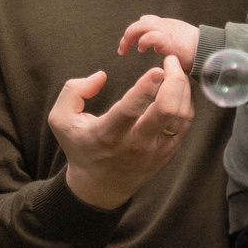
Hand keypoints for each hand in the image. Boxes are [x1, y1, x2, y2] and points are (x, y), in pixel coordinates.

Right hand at [49, 56, 194, 210]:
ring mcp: (155, 150)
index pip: (130, 110)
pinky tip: (179, 88)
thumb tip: (100, 76)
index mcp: (107, 135)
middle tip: (171, 61)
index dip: (145, 88)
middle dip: (174, 81)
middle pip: (166, 111)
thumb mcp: (61, 120)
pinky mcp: (168, 152)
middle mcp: (135, 144)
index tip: (156, 69)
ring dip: (183, 88)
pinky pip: (186, 123)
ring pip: (180, 115)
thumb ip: (73, 91)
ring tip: (176, 70)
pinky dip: (187, 101)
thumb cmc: (80, 147)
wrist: (100, 187)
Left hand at [117, 15, 202, 67]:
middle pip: (141, 22)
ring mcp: (167, 31)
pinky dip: (144, 41)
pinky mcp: (170, 40)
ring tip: (126, 49)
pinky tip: (142, 49)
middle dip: (128, 35)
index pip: (146, 20)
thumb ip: (162, 41)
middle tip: (122, 49)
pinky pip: (152, 36)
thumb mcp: (176, 42)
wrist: (208, 51)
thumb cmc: (194, 50)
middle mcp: (165, 25)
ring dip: (130, 36)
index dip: (136, 31)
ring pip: (142, 26)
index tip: (130, 45)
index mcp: (166, 25)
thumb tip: (149, 46)